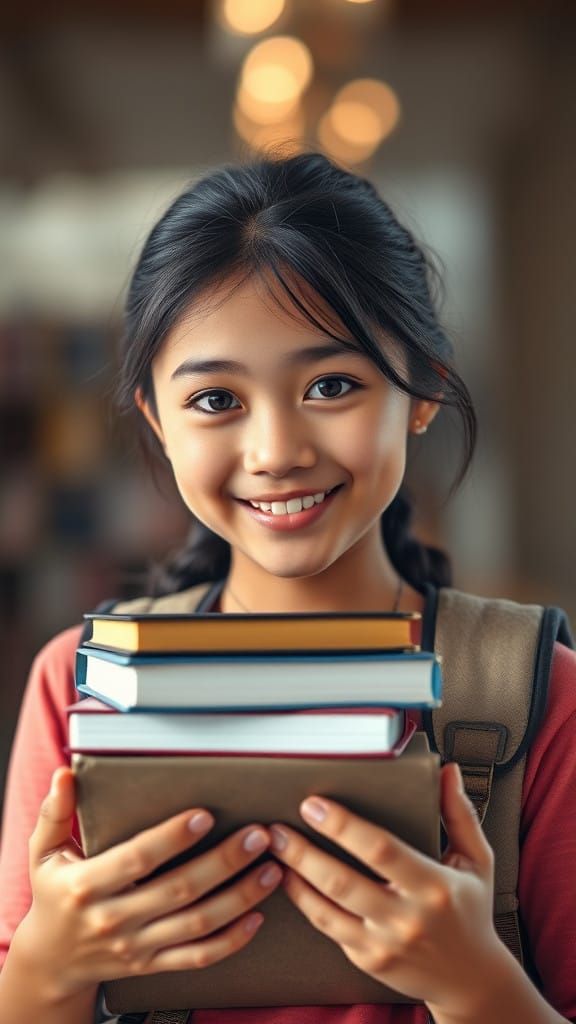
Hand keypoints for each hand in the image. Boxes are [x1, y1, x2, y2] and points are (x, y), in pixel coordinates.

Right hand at [19, 766, 281, 1000]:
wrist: (50, 961)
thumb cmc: (53, 894)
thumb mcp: (42, 853)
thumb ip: (55, 813)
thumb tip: (66, 774)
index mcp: (87, 886)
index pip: (137, 859)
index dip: (172, 838)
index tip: (205, 815)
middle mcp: (114, 919)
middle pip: (179, 890)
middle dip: (224, 862)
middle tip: (259, 835)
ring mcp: (136, 947)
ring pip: (197, 924)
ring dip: (240, 897)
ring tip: (271, 869)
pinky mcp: (153, 964)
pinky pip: (198, 957)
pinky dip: (231, 940)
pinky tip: (257, 917)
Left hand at [270, 762, 503, 1015]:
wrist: (471, 980)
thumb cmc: (470, 912)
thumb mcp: (477, 861)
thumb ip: (459, 814)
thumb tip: (447, 771)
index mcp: (434, 886)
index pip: (380, 850)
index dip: (342, 826)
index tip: (314, 805)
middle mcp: (407, 919)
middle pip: (342, 881)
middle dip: (303, 852)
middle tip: (276, 827)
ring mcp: (384, 944)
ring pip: (327, 908)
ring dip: (295, 876)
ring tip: (275, 849)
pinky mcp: (368, 960)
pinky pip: (328, 927)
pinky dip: (305, 902)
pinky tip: (291, 879)